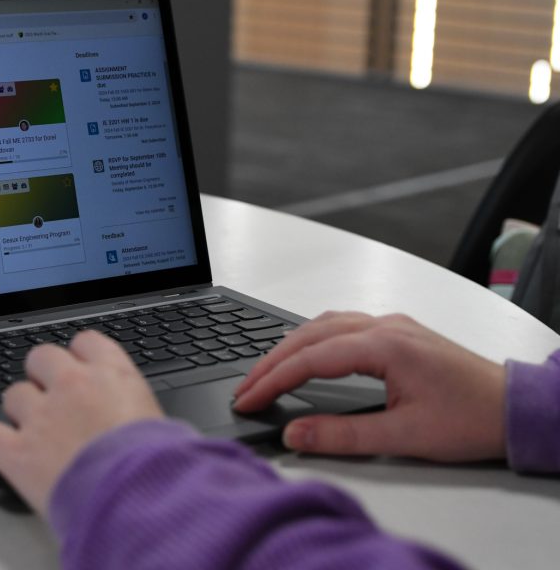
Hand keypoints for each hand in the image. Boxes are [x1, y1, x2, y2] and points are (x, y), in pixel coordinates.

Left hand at [0, 330, 163, 513]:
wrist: (140, 502)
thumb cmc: (161, 471)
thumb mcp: (163, 426)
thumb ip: (137, 409)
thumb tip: (136, 420)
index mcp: (112, 375)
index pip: (85, 342)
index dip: (79, 359)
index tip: (81, 373)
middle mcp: (72, 386)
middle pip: (41, 357)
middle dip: (43, 378)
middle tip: (55, 405)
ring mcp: (41, 417)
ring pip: (13, 394)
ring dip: (22, 413)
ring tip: (38, 439)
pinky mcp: (17, 452)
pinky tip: (7, 453)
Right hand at [233, 311, 506, 461]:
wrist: (516, 407)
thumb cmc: (471, 418)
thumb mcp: (404, 435)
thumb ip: (343, 436)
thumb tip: (296, 435)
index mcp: (384, 345)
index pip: (310, 359)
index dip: (272, 380)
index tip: (247, 399)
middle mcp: (384, 326)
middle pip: (309, 334)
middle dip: (270, 361)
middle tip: (244, 388)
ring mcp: (392, 324)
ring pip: (324, 324)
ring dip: (290, 346)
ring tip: (264, 371)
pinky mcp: (398, 332)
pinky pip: (342, 324)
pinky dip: (312, 338)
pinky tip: (305, 353)